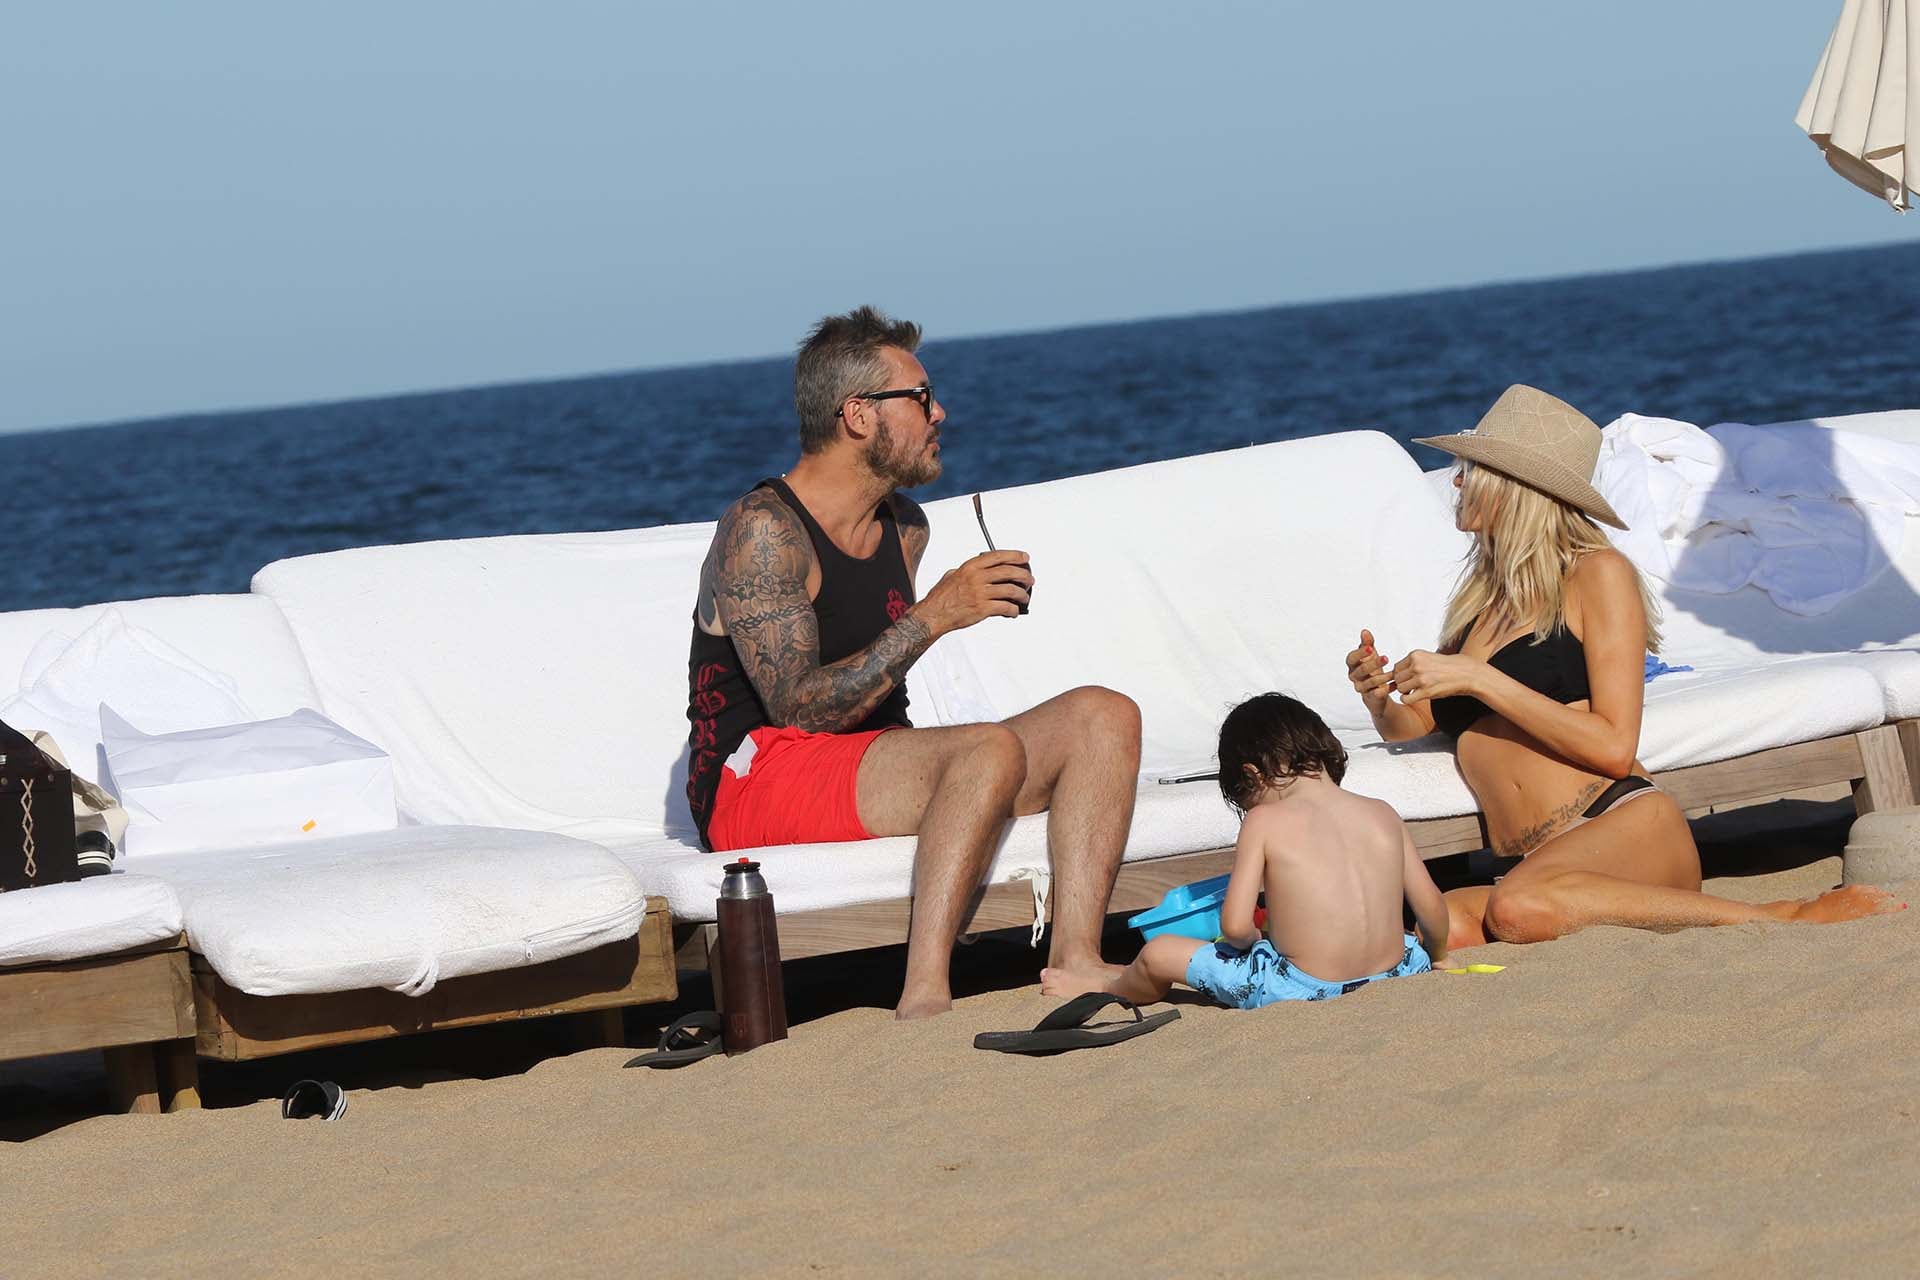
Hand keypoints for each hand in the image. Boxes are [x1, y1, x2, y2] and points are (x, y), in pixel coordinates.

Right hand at [912, 550, 1032, 635]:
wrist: (933, 615)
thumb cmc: (940, 598)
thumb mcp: (951, 575)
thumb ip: (966, 571)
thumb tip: (979, 569)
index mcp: (970, 567)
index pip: (998, 556)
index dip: (1015, 555)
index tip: (1024, 557)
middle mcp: (977, 578)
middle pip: (1009, 571)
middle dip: (1024, 575)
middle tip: (1030, 580)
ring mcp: (980, 594)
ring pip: (1011, 590)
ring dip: (1022, 594)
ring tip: (1025, 597)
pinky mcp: (982, 609)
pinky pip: (1005, 607)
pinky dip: (1013, 610)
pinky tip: (1013, 612)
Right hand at [1345, 629, 1394, 706]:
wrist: (1375, 691)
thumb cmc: (1372, 669)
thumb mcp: (1371, 655)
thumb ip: (1367, 643)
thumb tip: (1364, 631)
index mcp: (1352, 665)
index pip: (1351, 658)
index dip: (1360, 653)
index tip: (1371, 648)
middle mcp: (1354, 677)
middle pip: (1361, 670)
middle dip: (1374, 664)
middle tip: (1386, 658)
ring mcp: (1361, 688)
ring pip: (1370, 682)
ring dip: (1383, 677)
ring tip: (1394, 673)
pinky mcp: (1370, 698)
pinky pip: (1377, 694)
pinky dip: (1387, 688)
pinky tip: (1395, 684)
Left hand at [1390, 650, 1482, 702]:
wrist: (1466, 673)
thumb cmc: (1447, 666)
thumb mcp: (1428, 657)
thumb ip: (1413, 663)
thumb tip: (1395, 673)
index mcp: (1415, 655)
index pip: (1396, 667)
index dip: (1401, 674)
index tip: (1409, 678)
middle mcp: (1416, 665)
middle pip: (1397, 678)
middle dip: (1403, 683)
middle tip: (1413, 686)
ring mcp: (1421, 679)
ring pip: (1400, 688)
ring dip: (1406, 691)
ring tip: (1416, 690)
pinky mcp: (1426, 692)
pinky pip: (1405, 699)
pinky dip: (1407, 699)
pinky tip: (1414, 697)